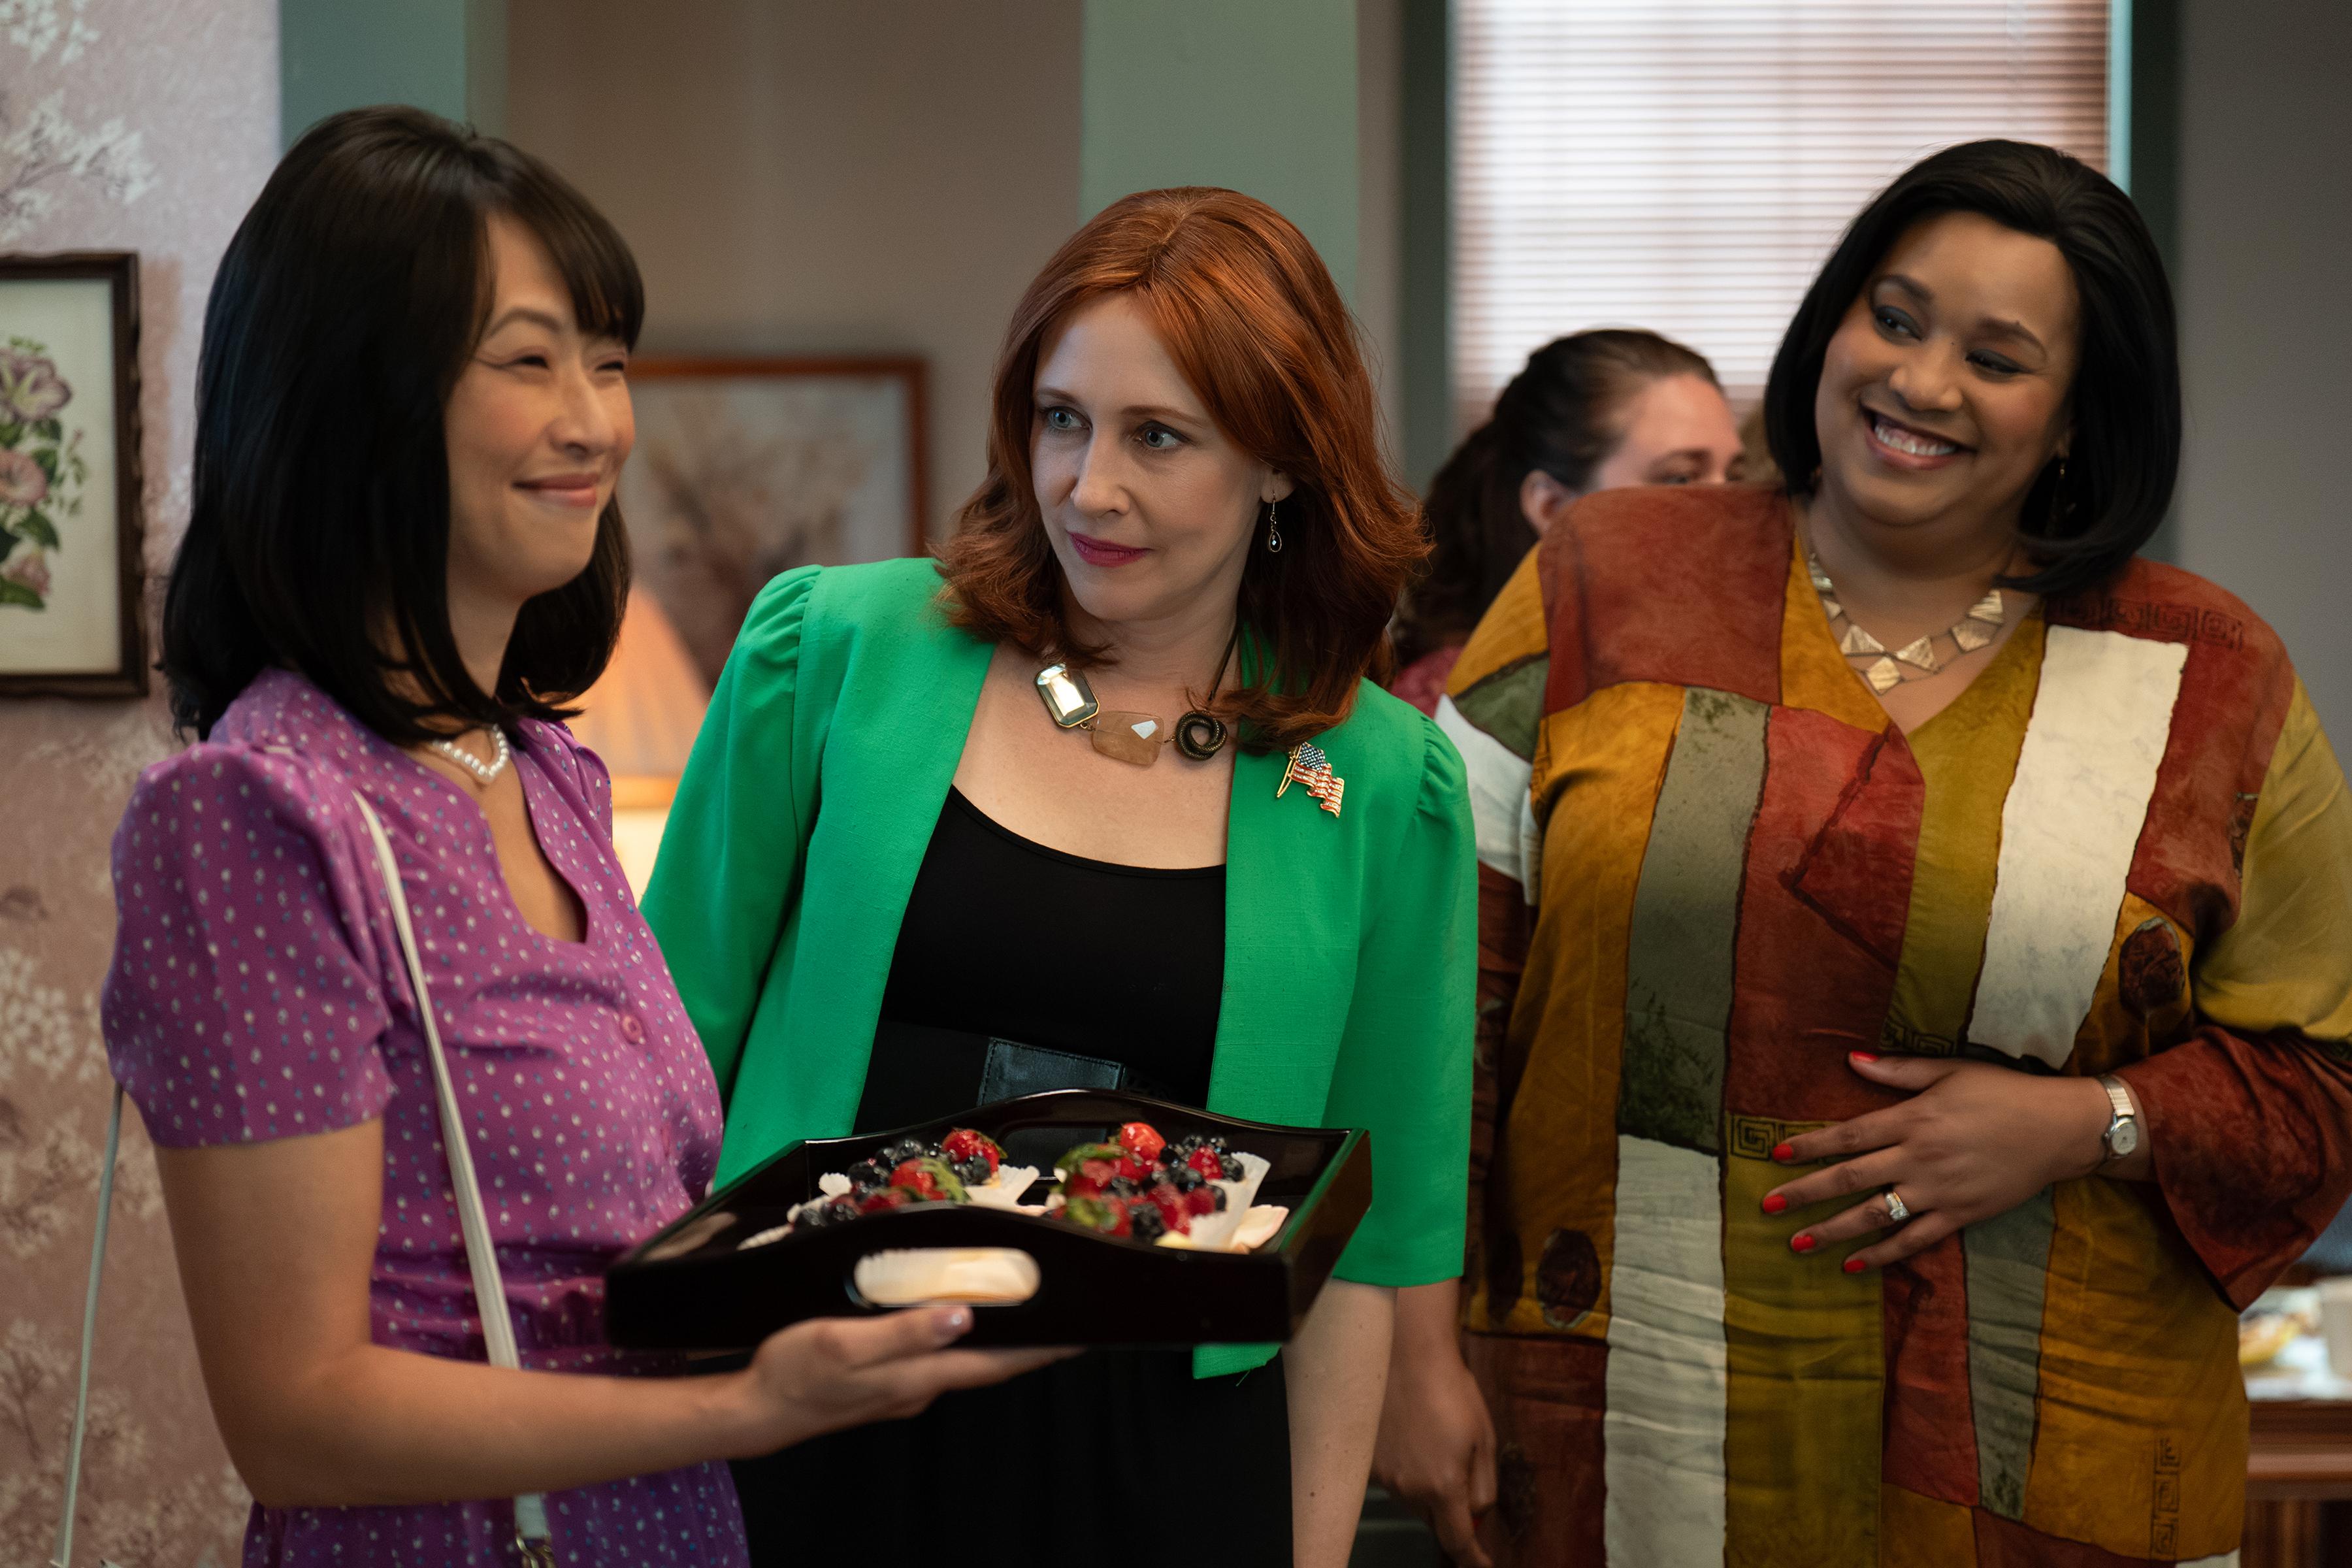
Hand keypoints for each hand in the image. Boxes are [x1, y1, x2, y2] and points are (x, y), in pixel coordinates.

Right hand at [730, 1307, 1073, 1454]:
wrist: (756, 1410)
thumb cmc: (795, 1372)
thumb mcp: (844, 1342)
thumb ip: (904, 1332)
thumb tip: (962, 1318)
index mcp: (919, 1376)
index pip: (997, 1363)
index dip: (1042, 1350)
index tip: (1084, 1336)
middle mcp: (921, 1386)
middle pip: (988, 1361)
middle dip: (1029, 1340)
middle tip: (1063, 1310)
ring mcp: (904, 1387)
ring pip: (963, 1358)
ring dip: (996, 1336)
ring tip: (1022, 1304)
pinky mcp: (886, 1382)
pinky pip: (936, 1357)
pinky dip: (959, 1337)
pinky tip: (957, 1316)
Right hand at [1371, 1337, 1495, 1566]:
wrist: (1407, 1355)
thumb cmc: (1452, 1391)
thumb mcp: (1484, 1439)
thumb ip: (1483, 1486)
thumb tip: (1476, 1515)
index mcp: (1444, 1485)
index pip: (1458, 1541)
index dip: (1473, 1559)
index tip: (1483, 1566)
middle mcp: (1410, 1488)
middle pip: (1434, 1519)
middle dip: (1449, 1507)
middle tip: (1458, 1465)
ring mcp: (1385, 1476)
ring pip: (1412, 1499)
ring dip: (1426, 1486)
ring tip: (1432, 1440)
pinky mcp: (1369, 1462)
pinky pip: (1394, 1480)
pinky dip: (1406, 1469)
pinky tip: (1411, 1435)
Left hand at [1764, 1053, 2115, 1271]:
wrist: (2060, 1129)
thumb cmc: (2003, 1093)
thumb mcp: (1951, 1071)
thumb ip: (1898, 1071)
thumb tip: (1851, 1060)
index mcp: (1913, 1119)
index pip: (1848, 1136)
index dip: (1810, 1146)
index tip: (1777, 1155)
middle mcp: (1919, 1158)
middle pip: (1851, 1179)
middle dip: (1806, 1193)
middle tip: (1769, 1206)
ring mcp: (1939, 1191)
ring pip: (1875, 1215)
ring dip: (1834, 1232)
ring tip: (1798, 1243)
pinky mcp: (1961, 1216)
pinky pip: (1914, 1240)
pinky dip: (1883, 1255)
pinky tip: (1854, 1266)